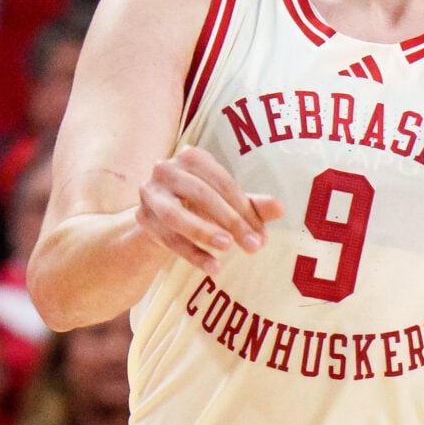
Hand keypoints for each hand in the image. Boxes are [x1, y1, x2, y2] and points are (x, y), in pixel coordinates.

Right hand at [136, 145, 283, 269]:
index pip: (222, 182)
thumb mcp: (229, 202)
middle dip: (230, 222)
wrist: (162, 217)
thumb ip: (253, 205)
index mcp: (192, 157)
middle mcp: (166, 169)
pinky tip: (213, 267)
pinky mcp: (143, 219)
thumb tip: (280, 209)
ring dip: (203, 232)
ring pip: (175, 215)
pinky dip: (191, 254)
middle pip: (201, 195)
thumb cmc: (203, 203)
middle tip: (254, 246)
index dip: (244, 209)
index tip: (262, 235)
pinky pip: (168, 239)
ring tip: (227, 247)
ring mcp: (150, 194)